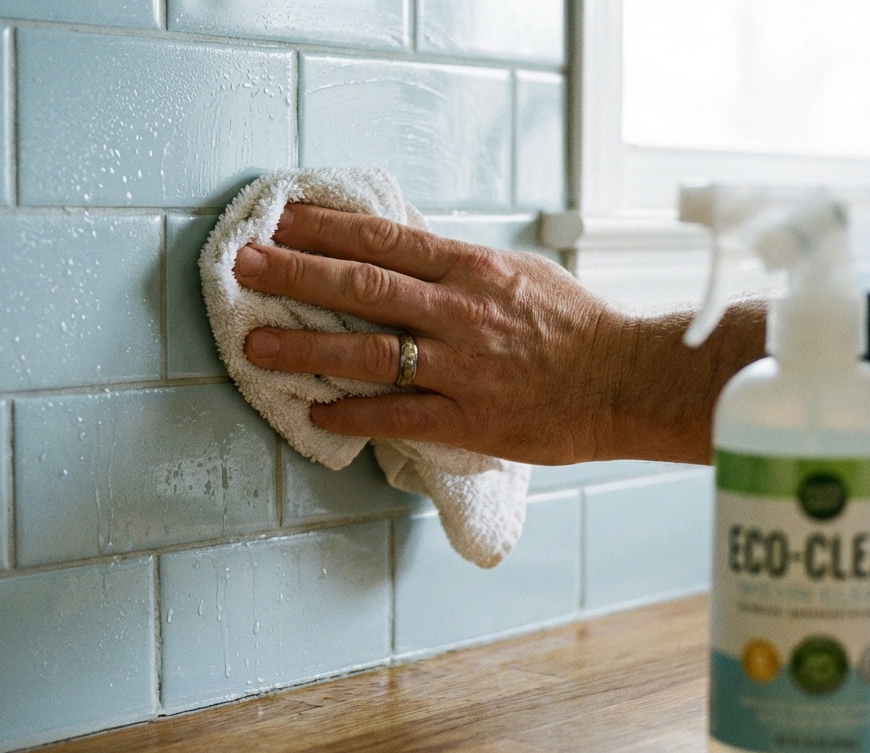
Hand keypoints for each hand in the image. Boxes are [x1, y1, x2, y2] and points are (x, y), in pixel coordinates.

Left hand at [234, 204, 766, 465]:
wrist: (626, 381)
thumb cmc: (574, 327)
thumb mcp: (519, 275)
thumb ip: (459, 268)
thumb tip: (403, 251)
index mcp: (472, 269)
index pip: (385, 237)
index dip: (326, 226)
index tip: (280, 218)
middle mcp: (460, 311)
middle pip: (362, 285)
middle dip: (295, 273)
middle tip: (243, 266)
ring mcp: (462, 366)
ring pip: (368, 350)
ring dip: (305, 346)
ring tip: (255, 345)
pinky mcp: (469, 417)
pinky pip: (396, 414)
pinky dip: (351, 412)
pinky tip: (313, 409)